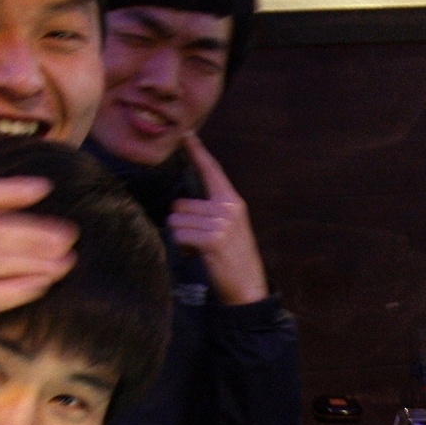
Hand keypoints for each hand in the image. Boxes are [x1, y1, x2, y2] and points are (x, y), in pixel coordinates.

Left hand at [170, 135, 267, 305]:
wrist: (248, 290)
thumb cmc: (234, 259)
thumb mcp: (230, 228)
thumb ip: (213, 210)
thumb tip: (182, 204)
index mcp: (233, 202)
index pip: (212, 170)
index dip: (197, 151)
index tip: (186, 134)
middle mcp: (228, 208)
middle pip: (180, 204)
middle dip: (183, 224)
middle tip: (200, 241)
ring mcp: (221, 223)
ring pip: (176, 221)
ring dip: (182, 238)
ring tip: (201, 250)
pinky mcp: (212, 239)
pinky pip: (180, 235)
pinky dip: (183, 248)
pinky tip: (199, 256)